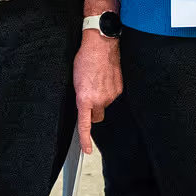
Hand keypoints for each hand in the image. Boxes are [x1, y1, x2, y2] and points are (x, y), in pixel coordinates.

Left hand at [73, 30, 120, 153]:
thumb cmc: (85, 59)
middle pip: (96, 116)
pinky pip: (113, 96)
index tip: (88, 150)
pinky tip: (106, 78)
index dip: (85, 140)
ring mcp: (111, 95)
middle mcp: (99, 100)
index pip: (85, 125)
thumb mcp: (76, 80)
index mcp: (84, 99)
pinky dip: (109, 90)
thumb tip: (85, 104)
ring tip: (98, 81)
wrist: (101, 45)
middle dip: (94, 111)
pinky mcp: (119, 89)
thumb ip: (81, 96)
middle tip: (91, 98)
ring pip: (105, 105)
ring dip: (102, 98)